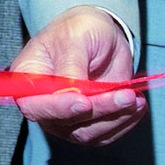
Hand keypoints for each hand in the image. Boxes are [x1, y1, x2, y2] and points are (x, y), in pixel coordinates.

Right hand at [11, 6, 142, 145]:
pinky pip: (104, 135)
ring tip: (133, 98)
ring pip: (86, 133)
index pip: (33, 104)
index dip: (57, 108)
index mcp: (28, 77)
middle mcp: (42, 102)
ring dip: (115, 117)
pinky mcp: (86, 125)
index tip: (84, 102)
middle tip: (125, 96)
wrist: (101, 36)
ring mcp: (63, 117)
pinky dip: (123, 123)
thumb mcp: (76, 38)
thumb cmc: (81, 29)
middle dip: (98, 110)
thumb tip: (72, 94)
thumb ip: (71, 67)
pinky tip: (135, 105)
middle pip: (63, 122)